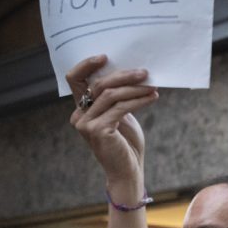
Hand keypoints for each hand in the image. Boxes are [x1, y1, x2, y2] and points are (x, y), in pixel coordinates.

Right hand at [66, 55, 157, 196]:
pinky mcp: (99, 130)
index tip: (106, 56)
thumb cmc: (126, 145)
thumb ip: (118, 98)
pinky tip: (153, 97)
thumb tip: (132, 74)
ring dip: (135, 88)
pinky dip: (139, 100)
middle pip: (98, 84)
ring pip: (110, 94)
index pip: (75, 79)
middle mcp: (79, 115)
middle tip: (144, 72)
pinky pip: (121, 108)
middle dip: (123, 76)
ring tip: (152, 86)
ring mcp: (86, 124)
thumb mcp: (121, 116)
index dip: (87, 65)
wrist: (128, 172)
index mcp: (81, 109)